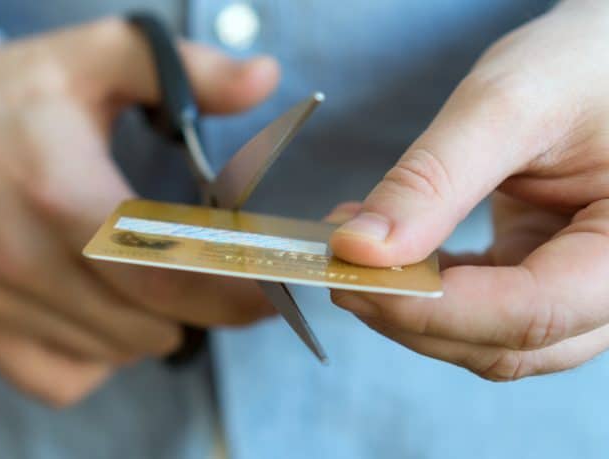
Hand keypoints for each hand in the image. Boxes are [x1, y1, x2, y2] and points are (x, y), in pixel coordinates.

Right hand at [0, 18, 278, 405]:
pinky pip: (69, 377)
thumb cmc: (14, 98)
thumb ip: (188, 69)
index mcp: (60, 190)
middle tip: (231, 279)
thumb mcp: (98, 57)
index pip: (169, 269)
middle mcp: (22, 258)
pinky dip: (106, 354)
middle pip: (154, 321)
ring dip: (159, 323)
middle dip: (210, 306)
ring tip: (157, 276)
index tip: (274, 289)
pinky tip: (108, 308)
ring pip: (121, 351)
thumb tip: (265, 77)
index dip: (235, 288)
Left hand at [329, 0, 608, 380]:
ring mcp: (577, 288)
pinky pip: (479, 308)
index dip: (435, 308)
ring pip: (486, 339)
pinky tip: (384, 252)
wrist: (597, 59)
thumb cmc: (581, 62)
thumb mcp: (507, 106)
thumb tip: (359, 248)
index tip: (355, 277)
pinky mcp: (541, 275)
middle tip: (337, 268)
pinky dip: (424, 289)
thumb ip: (433, 181)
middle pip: (507, 343)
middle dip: (411, 314)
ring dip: (410, 307)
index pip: (533, 312)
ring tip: (353, 252)